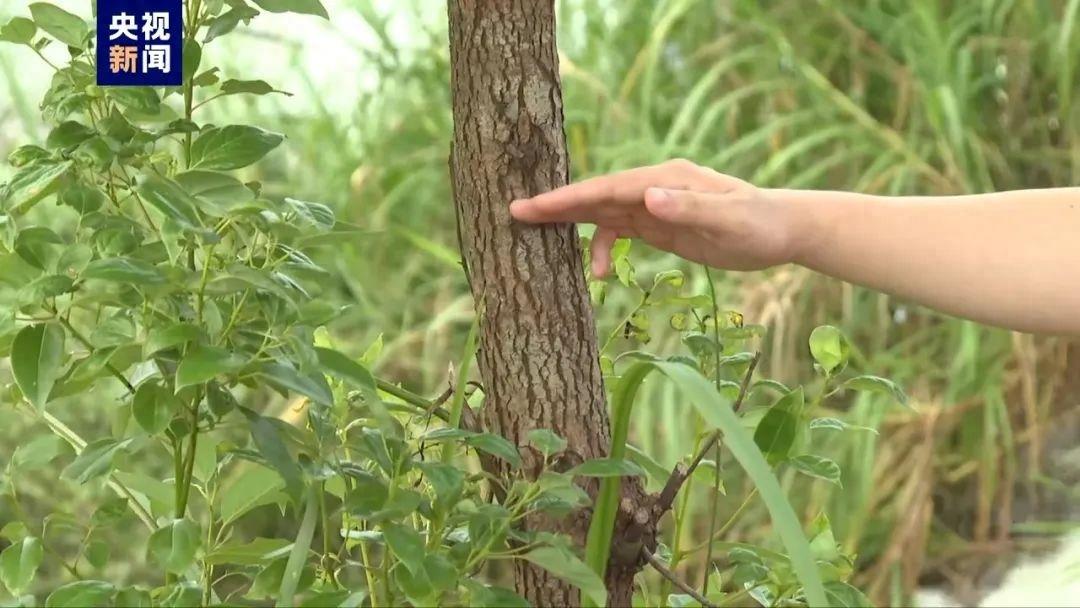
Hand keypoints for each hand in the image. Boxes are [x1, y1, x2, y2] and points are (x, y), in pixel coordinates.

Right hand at [509, 159, 809, 276]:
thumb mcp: (728, 220)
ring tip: (537, 239)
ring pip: (604, 213)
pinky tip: (602, 274)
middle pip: (597, 197)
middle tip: (515, 213)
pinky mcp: (661, 224)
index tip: (532, 205)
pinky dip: (606, 249)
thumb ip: (688, 208)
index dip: (568, 198)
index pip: (607, 189)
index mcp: (665, 180)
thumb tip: (647, 197)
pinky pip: (622, 232)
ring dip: (573, 225)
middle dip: (557, 206)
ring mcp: (656, 205)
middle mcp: (655, 187)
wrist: (783, 231)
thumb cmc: (759, 225)